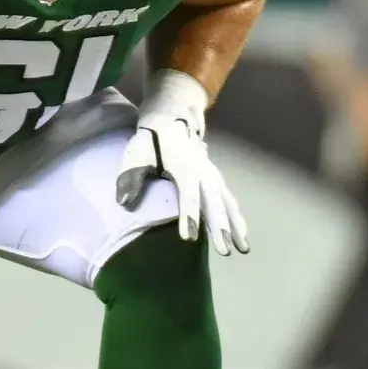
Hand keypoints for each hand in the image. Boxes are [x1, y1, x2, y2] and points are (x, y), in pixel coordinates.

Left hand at [116, 71, 249, 255]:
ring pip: (227, 204)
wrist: (171, 117)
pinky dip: (237, 217)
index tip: (189, 239)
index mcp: (185, 169)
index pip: (188, 197)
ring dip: (236, 226)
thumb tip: (123, 202)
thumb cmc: (151, 139)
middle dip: (221, 228)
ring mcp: (212, 176)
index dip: (188, 217)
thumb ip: (131, 177)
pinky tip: (242, 235)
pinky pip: (228, 200)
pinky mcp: (214, 179)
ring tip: (244, 249)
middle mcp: (203, 173)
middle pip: (214, 203)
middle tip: (226, 251)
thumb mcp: (137, 153)